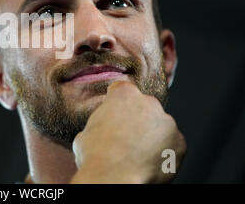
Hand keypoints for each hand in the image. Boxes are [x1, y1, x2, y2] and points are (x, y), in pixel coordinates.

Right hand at [70, 81, 185, 183]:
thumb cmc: (96, 156)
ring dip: (152, 136)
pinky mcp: (180, 143)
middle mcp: (149, 103)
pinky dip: (164, 153)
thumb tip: (101, 131)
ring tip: (138, 154)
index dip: (118, 102)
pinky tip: (149, 163)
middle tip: (126, 138)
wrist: (113, 177)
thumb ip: (100, 124)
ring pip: (160, 127)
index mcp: (124, 95)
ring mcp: (167, 123)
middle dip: (138, 119)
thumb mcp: (86, 131)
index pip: (122, 89)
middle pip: (145, 107)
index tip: (116, 112)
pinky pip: (173, 146)